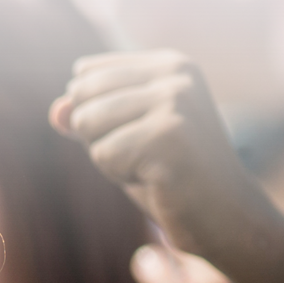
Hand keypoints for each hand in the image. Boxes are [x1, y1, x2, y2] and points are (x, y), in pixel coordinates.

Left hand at [50, 53, 260, 250]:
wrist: (228, 218)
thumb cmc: (172, 178)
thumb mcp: (124, 140)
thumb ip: (88, 118)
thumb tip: (55, 111)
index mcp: (169, 64)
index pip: (86, 74)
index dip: (96, 115)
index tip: (140, 135)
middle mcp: (175, 74)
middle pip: (82, 97)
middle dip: (99, 136)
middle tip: (146, 157)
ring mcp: (175, 102)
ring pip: (88, 124)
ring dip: (110, 158)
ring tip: (152, 168)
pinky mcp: (169, 136)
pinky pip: (103, 155)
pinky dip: (120, 176)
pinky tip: (158, 181)